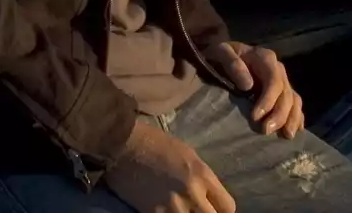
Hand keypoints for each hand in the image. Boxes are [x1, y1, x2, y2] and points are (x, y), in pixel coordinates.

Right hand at [105, 120, 235, 212]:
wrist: (124, 146)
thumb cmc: (156, 144)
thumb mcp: (189, 155)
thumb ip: (202, 179)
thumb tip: (209, 197)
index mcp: (203, 175)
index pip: (228, 207)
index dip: (223, 211)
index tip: (216, 210)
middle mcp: (192, 193)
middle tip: (200, 211)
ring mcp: (172, 206)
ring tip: (183, 210)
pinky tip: (166, 211)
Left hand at [210, 41, 303, 138]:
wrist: (222, 56)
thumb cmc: (219, 55)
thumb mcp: (220, 52)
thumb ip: (232, 63)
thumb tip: (248, 85)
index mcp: (265, 58)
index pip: (274, 81)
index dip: (268, 100)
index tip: (255, 117)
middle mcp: (277, 69)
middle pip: (285, 93)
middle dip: (279, 114)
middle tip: (265, 131)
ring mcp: (282, 81)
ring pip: (294, 100)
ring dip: (291, 119)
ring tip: (286, 136)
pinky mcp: (281, 92)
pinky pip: (295, 104)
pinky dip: (297, 117)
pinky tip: (295, 130)